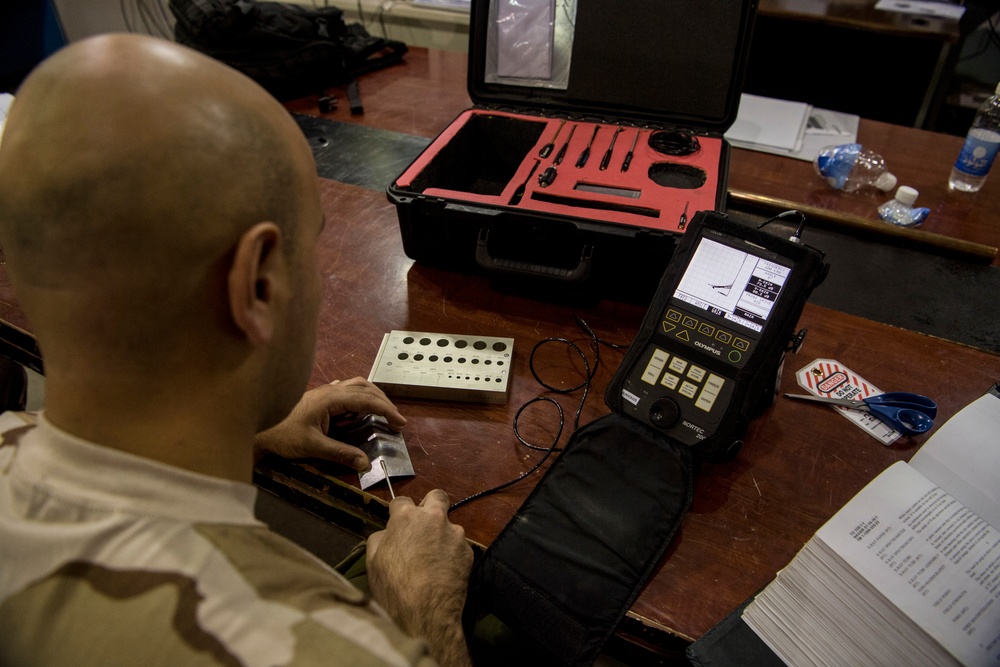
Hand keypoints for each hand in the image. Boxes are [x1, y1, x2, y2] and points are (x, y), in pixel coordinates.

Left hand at [253, 377, 405, 469]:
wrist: (257, 429)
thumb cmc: (282, 435)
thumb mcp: (312, 447)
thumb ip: (339, 453)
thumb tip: (365, 462)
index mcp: (330, 399)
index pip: (366, 400)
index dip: (386, 410)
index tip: (400, 423)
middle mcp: (329, 390)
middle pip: (364, 387)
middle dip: (383, 401)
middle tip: (395, 419)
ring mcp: (323, 391)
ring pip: (356, 385)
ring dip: (372, 396)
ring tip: (382, 411)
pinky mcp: (318, 396)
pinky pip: (346, 389)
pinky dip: (359, 396)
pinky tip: (358, 408)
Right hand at [367, 489, 472, 666]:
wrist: (425, 615)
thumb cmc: (392, 588)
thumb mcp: (373, 561)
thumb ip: (381, 538)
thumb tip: (389, 533)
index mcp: (406, 517)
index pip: (402, 500)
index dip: (398, 512)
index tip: (398, 524)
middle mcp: (434, 518)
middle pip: (436, 497)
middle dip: (430, 506)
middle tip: (423, 527)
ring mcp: (455, 534)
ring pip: (449, 526)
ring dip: (441, 536)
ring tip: (433, 561)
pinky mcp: (468, 552)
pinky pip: (458, 547)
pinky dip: (452, 554)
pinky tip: (444, 572)